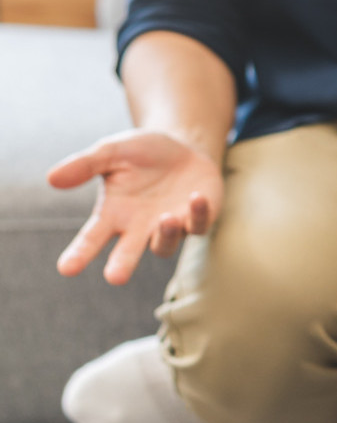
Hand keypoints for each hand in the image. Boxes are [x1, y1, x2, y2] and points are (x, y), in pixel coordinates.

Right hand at [48, 130, 223, 284]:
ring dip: (166, 234)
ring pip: (165, 244)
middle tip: (115, 277)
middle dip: (122, 264)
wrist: (183, 146)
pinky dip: (198, 214)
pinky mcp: (198, 219)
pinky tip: (195, 197)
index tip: (66, 268)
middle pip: (128, 253)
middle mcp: (140, 227)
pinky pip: (199, 224)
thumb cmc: (142, 153)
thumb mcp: (111, 152)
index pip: (92, 238)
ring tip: (166, 219)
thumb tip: (51, 178)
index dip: (79, 254)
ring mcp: (170, 226)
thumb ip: (85, 165)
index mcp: (114, 215)